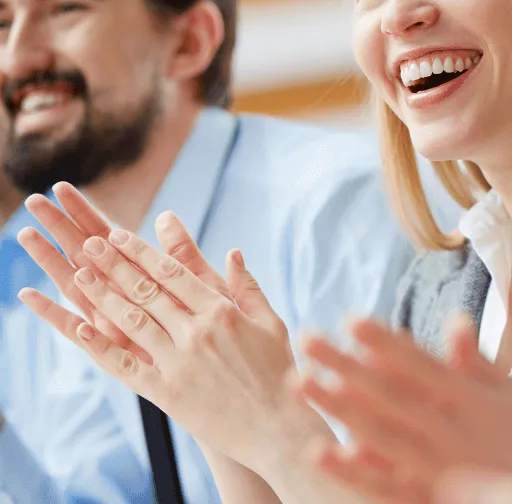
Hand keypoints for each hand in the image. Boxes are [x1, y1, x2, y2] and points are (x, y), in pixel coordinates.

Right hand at [15, 183, 229, 363]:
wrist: (232, 375)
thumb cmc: (224, 331)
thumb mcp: (208, 288)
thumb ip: (184, 256)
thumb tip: (165, 216)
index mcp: (147, 276)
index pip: (111, 236)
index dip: (87, 213)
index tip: (61, 188)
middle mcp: (125, 296)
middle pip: (87, 255)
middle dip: (62, 228)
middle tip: (34, 201)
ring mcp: (117, 321)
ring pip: (77, 287)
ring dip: (51, 261)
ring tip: (26, 235)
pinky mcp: (116, 350)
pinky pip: (80, 332)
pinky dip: (55, 314)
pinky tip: (31, 294)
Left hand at [17, 186, 324, 467]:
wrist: (276, 428)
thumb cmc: (279, 374)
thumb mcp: (271, 324)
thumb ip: (248, 288)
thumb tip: (232, 253)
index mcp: (222, 312)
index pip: (173, 272)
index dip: (142, 252)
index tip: (118, 235)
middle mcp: (197, 332)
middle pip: (147, 291)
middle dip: (114, 265)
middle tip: (88, 244)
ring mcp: (179, 362)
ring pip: (132, 321)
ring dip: (103, 296)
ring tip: (79, 276)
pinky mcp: (166, 392)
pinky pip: (126, 365)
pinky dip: (101, 346)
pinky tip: (82, 328)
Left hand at [293, 317, 511, 503]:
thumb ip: (490, 367)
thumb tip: (457, 324)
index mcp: (477, 400)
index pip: (422, 364)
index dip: (386, 342)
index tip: (351, 320)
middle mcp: (453, 429)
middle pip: (389, 392)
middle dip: (346, 365)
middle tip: (306, 339)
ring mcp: (440, 466)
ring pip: (379, 432)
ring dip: (339, 408)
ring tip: (300, 383)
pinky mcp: (432, 497)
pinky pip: (385, 485)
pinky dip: (353, 471)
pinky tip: (322, 452)